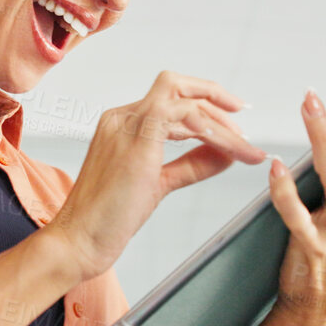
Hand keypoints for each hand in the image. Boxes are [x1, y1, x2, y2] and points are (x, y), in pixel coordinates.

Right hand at [43, 70, 268, 280]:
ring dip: (222, 123)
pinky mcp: (138, 138)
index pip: (170, 99)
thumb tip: (225, 152)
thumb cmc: (110, 219)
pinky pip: (186, 117)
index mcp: (123, 124)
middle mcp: (122, 117)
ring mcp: (127, 124)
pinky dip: (213, 132)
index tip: (233, 125)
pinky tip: (230, 150)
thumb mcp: (159, 183)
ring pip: (186, 100)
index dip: (206, 106)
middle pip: (178, 86)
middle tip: (244, 123)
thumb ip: (191, 164)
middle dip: (216, 98)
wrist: (79, 240)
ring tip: (246, 148)